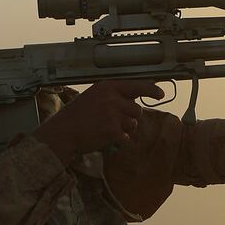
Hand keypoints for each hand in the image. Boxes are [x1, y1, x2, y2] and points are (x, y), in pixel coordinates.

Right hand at [32, 80, 163, 165]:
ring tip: (107, 128)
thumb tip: (135, 97)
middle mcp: (112, 98)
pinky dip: (119, 140)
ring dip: (124, 129)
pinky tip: (105, 137)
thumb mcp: (95, 96)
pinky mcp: (112, 130)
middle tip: (115, 121)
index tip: (160, 94)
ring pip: (133, 123)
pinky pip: (126, 137)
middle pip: (137, 109)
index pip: (137, 85)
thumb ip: (114, 95)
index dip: (151, 90)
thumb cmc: (78, 115)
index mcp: (107, 86)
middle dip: (130, 117)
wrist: (64, 131)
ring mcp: (113, 114)